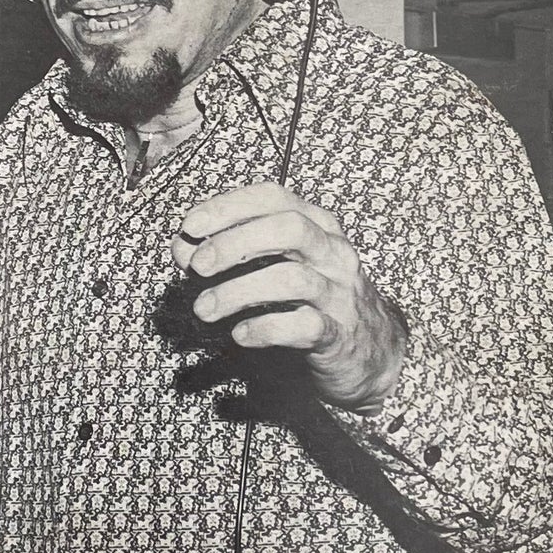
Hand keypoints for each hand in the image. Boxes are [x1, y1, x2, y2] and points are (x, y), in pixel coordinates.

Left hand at [171, 182, 406, 411]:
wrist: (370, 354)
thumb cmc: (313, 302)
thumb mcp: (275, 269)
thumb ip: (229, 254)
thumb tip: (183, 248)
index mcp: (317, 226)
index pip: (273, 198)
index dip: (228, 207)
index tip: (191, 226)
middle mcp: (333, 253)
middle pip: (287, 228)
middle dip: (235, 243)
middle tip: (197, 267)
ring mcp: (340, 293)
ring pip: (292, 279)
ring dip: (237, 292)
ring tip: (204, 309)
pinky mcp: (339, 335)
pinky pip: (304, 325)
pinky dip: (264, 328)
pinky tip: (240, 335)